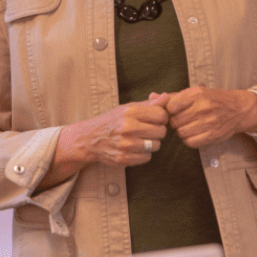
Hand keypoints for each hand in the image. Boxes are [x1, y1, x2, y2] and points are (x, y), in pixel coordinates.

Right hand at [52, 96, 169, 172]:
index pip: (161, 114)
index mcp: (130, 112)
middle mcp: (127, 127)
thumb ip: (149, 104)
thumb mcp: (128, 108)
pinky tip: (135, 148)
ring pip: (156, 145)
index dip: (162, 118)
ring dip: (152, 143)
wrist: (90, 139)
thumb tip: (166, 97)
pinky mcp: (124, 158)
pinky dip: (144, 154)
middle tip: (148, 130)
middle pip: (161, 131)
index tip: (155, 119)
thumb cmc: (112, 121)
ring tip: (141, 139)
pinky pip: (147, 157)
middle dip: (158, 131)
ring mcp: (126, 144)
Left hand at [163, 87, 256, 147]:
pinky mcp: (213, 135)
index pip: (170, 106)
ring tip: (189, 126)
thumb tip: (152, 96)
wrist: (238, 109)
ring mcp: (208, 122)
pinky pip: (191, 142)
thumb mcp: (195, 92)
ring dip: (182, 131)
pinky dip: (189, 140)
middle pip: (175, 121)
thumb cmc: (213, 100)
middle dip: (175, 122)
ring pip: (181, 133)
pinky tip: (194, 133)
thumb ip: (173, 97)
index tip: (173, 112)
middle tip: (182, 120)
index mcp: (196, 94)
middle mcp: (202, 107)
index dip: (169, 111)